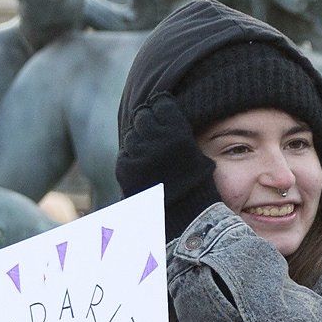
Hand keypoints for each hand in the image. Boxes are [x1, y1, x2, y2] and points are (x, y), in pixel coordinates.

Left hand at [111, 92, 206, 220]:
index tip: (161, 116)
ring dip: (138, 143)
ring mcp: (140, 154)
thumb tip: (158, 106)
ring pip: (131, 136)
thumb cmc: (197, 187)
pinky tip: (143, 171)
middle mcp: (158, 140)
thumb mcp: (197, 154)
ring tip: (149, 158)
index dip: (161, 109)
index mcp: (178, 133)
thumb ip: (178, 132)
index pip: (160, 104)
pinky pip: (124, 155)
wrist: (185, 218)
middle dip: (146, 123)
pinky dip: (131, 161)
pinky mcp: (126, 169)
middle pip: (142, 117)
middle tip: (152, 136)